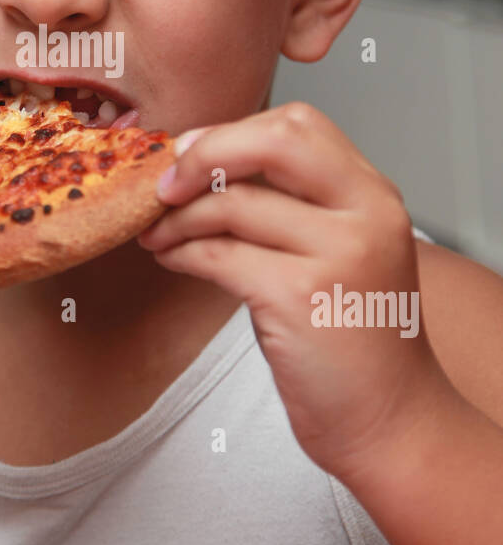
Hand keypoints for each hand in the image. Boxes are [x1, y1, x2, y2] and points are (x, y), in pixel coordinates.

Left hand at [137, 102, 447, 478]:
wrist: (388, 420)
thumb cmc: (352, 338)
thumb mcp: (343, 251)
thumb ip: (295, 204)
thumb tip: (203, 163)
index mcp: (374, 195)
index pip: (300, 124)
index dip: (234, 131)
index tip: (192, 154)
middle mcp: (365, 215)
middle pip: (273, 141)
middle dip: (204, 153)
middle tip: (164, 183)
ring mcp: (335, 255)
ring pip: (232, 204)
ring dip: (177, 217)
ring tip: (157, 233)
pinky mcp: (298, 298)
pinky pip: (218, 255)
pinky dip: (181, 253)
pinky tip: (171, 260)